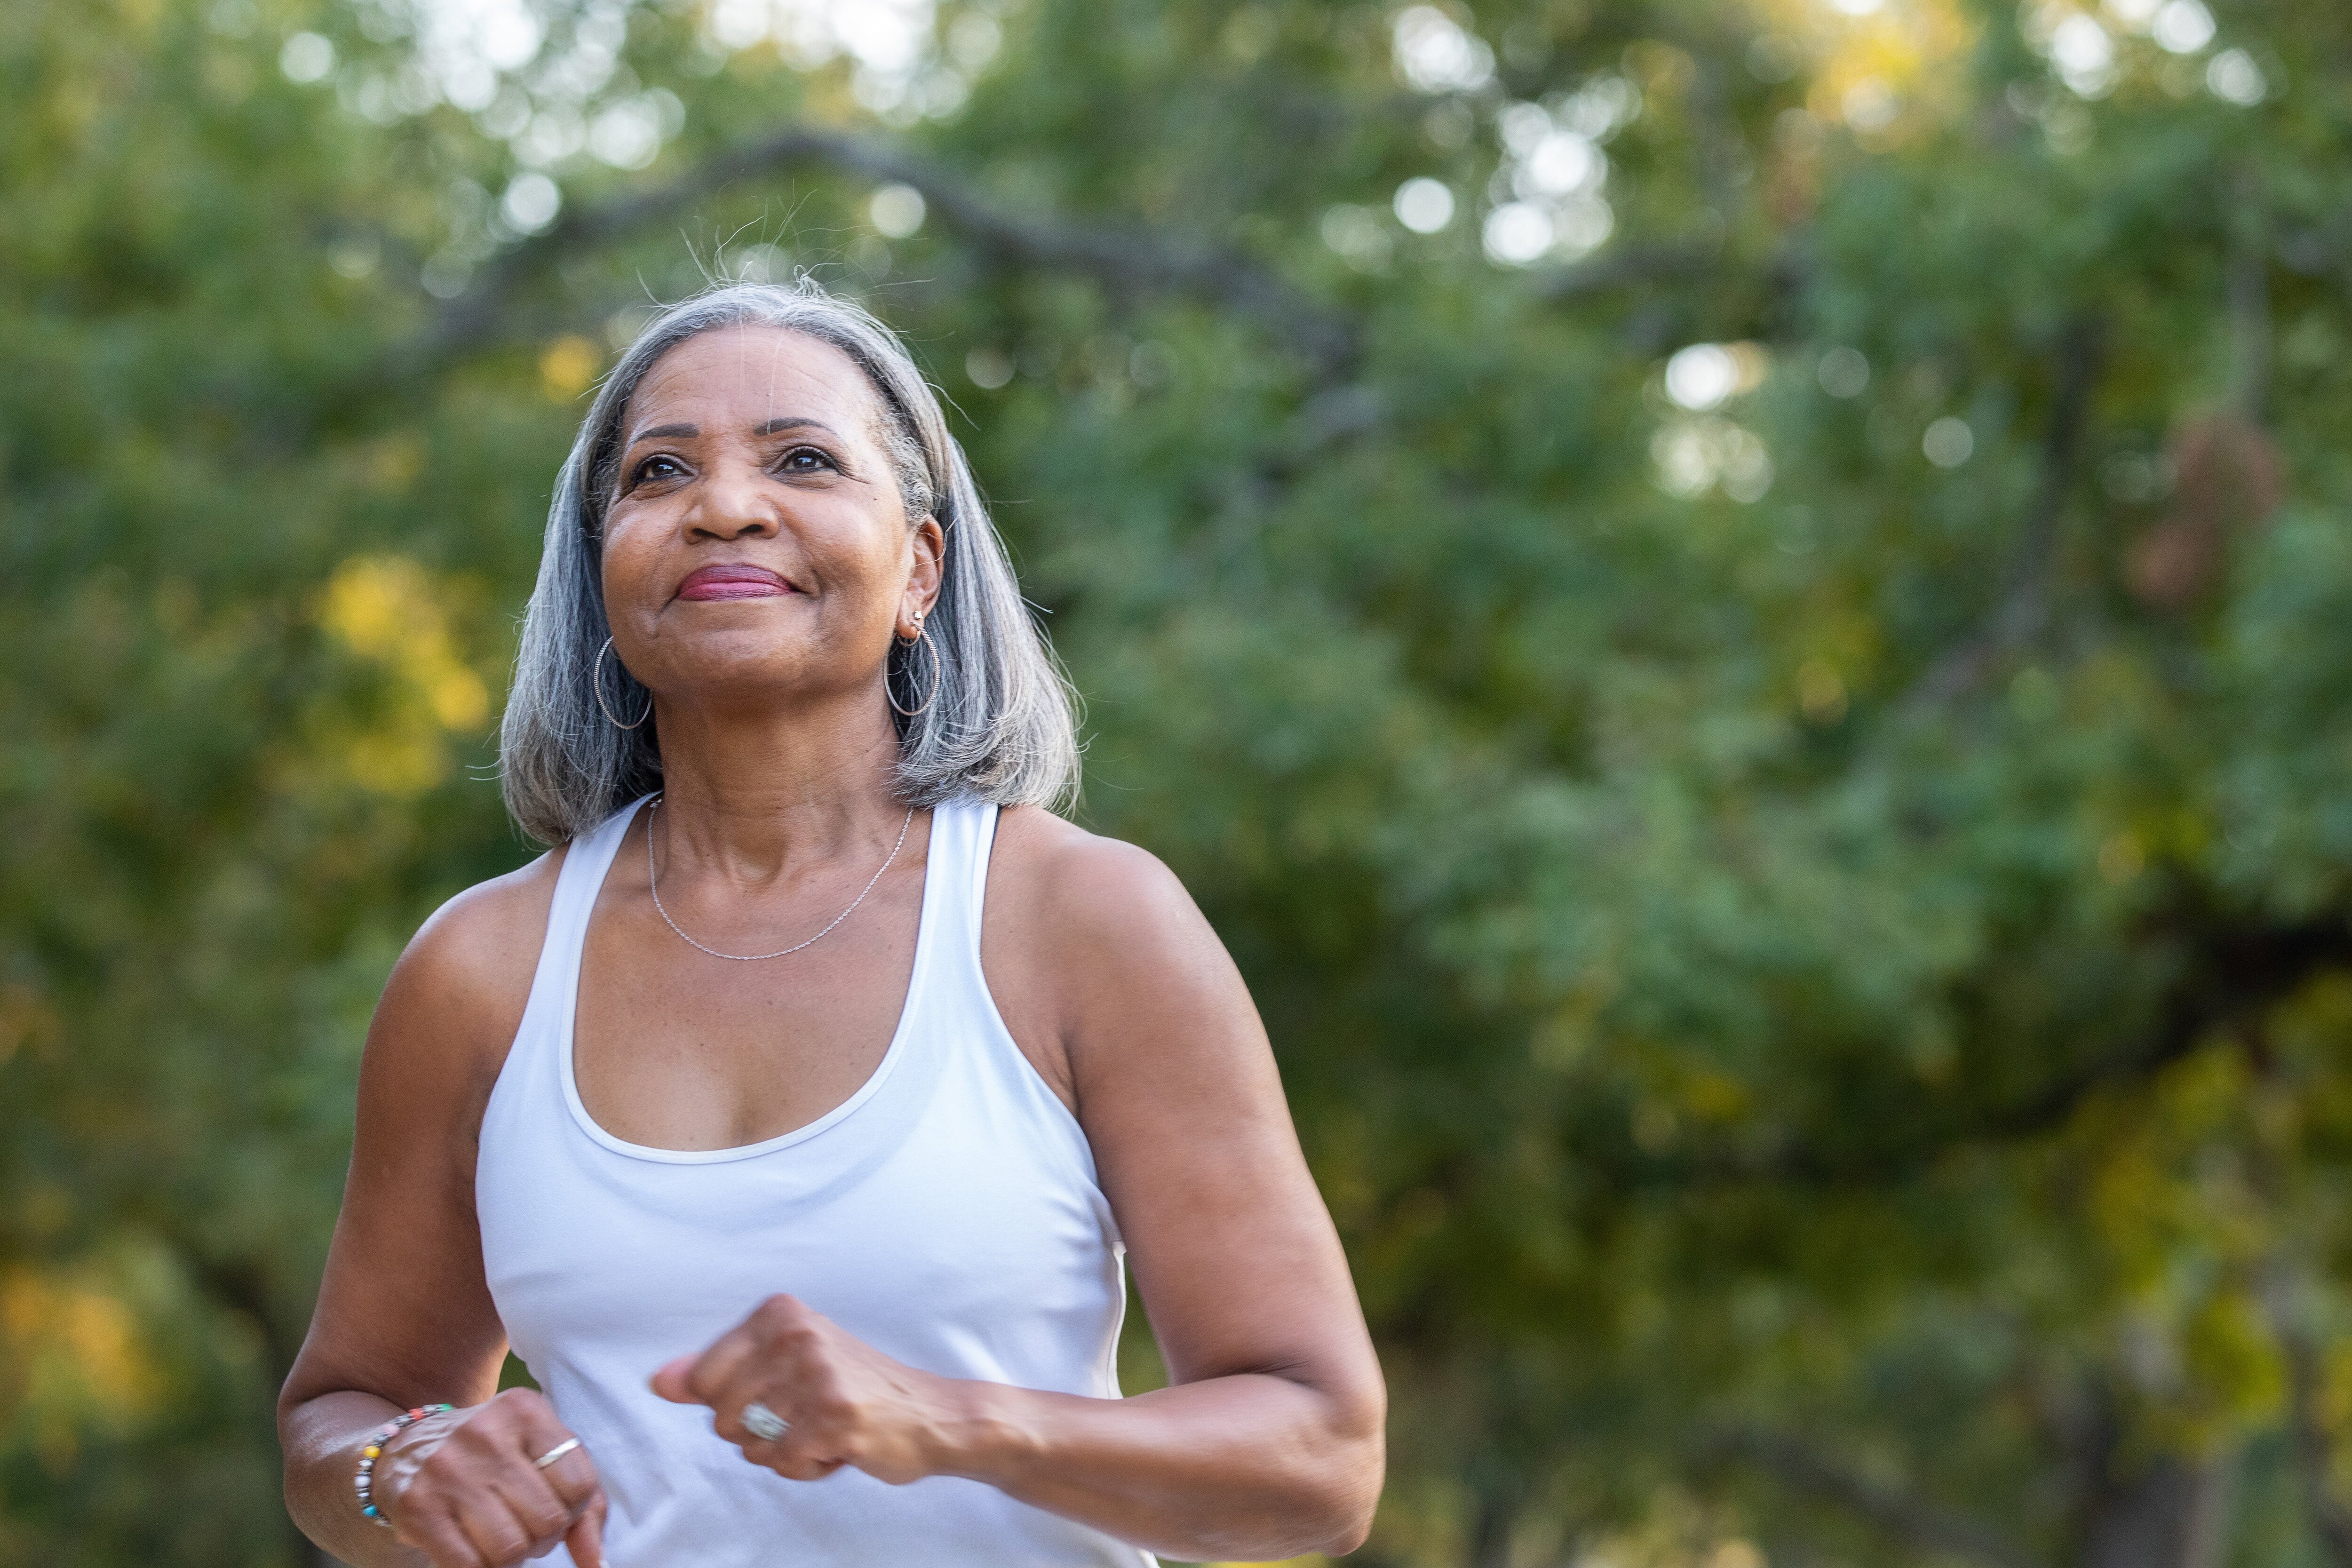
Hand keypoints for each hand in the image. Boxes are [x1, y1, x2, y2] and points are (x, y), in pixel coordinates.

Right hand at [376, 1388, 606, 1567]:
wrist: (409, 1448)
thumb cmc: (495, 1456)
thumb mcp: (544, 1457)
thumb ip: (585, 1504)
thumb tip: (597, 1564)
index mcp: (526, 1411)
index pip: (580, 1486)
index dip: (576, 1511)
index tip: (557, 1508)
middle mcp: (486, 1434)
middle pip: (547, 1521)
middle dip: (544, 1538)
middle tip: (526, 1528)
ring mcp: (448, 1470)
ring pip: (511, 1549)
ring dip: (514, 1559)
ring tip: (502, 1539)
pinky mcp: (418, 1506)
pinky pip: (468, 1566)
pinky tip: (475, 1550)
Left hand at [651, 1294, 971, 1485]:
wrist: (933, 1414)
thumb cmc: (856, 1389)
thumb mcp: (785, 1365)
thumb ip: (718, 1371)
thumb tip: (659, 1380)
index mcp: (780, 1314)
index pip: (704, 1377)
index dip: (735, 1402)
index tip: (781, 1390)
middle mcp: (797, 1335)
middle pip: (723, 1417)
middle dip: (759, 1431)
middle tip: (808, 1413)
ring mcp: (817, 1375)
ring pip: (751, 1445)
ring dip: (785, 1451)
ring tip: (824, 1427)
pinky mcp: (835, 1417)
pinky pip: (783, 1463)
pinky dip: (807, 1467)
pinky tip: (839, 1445)